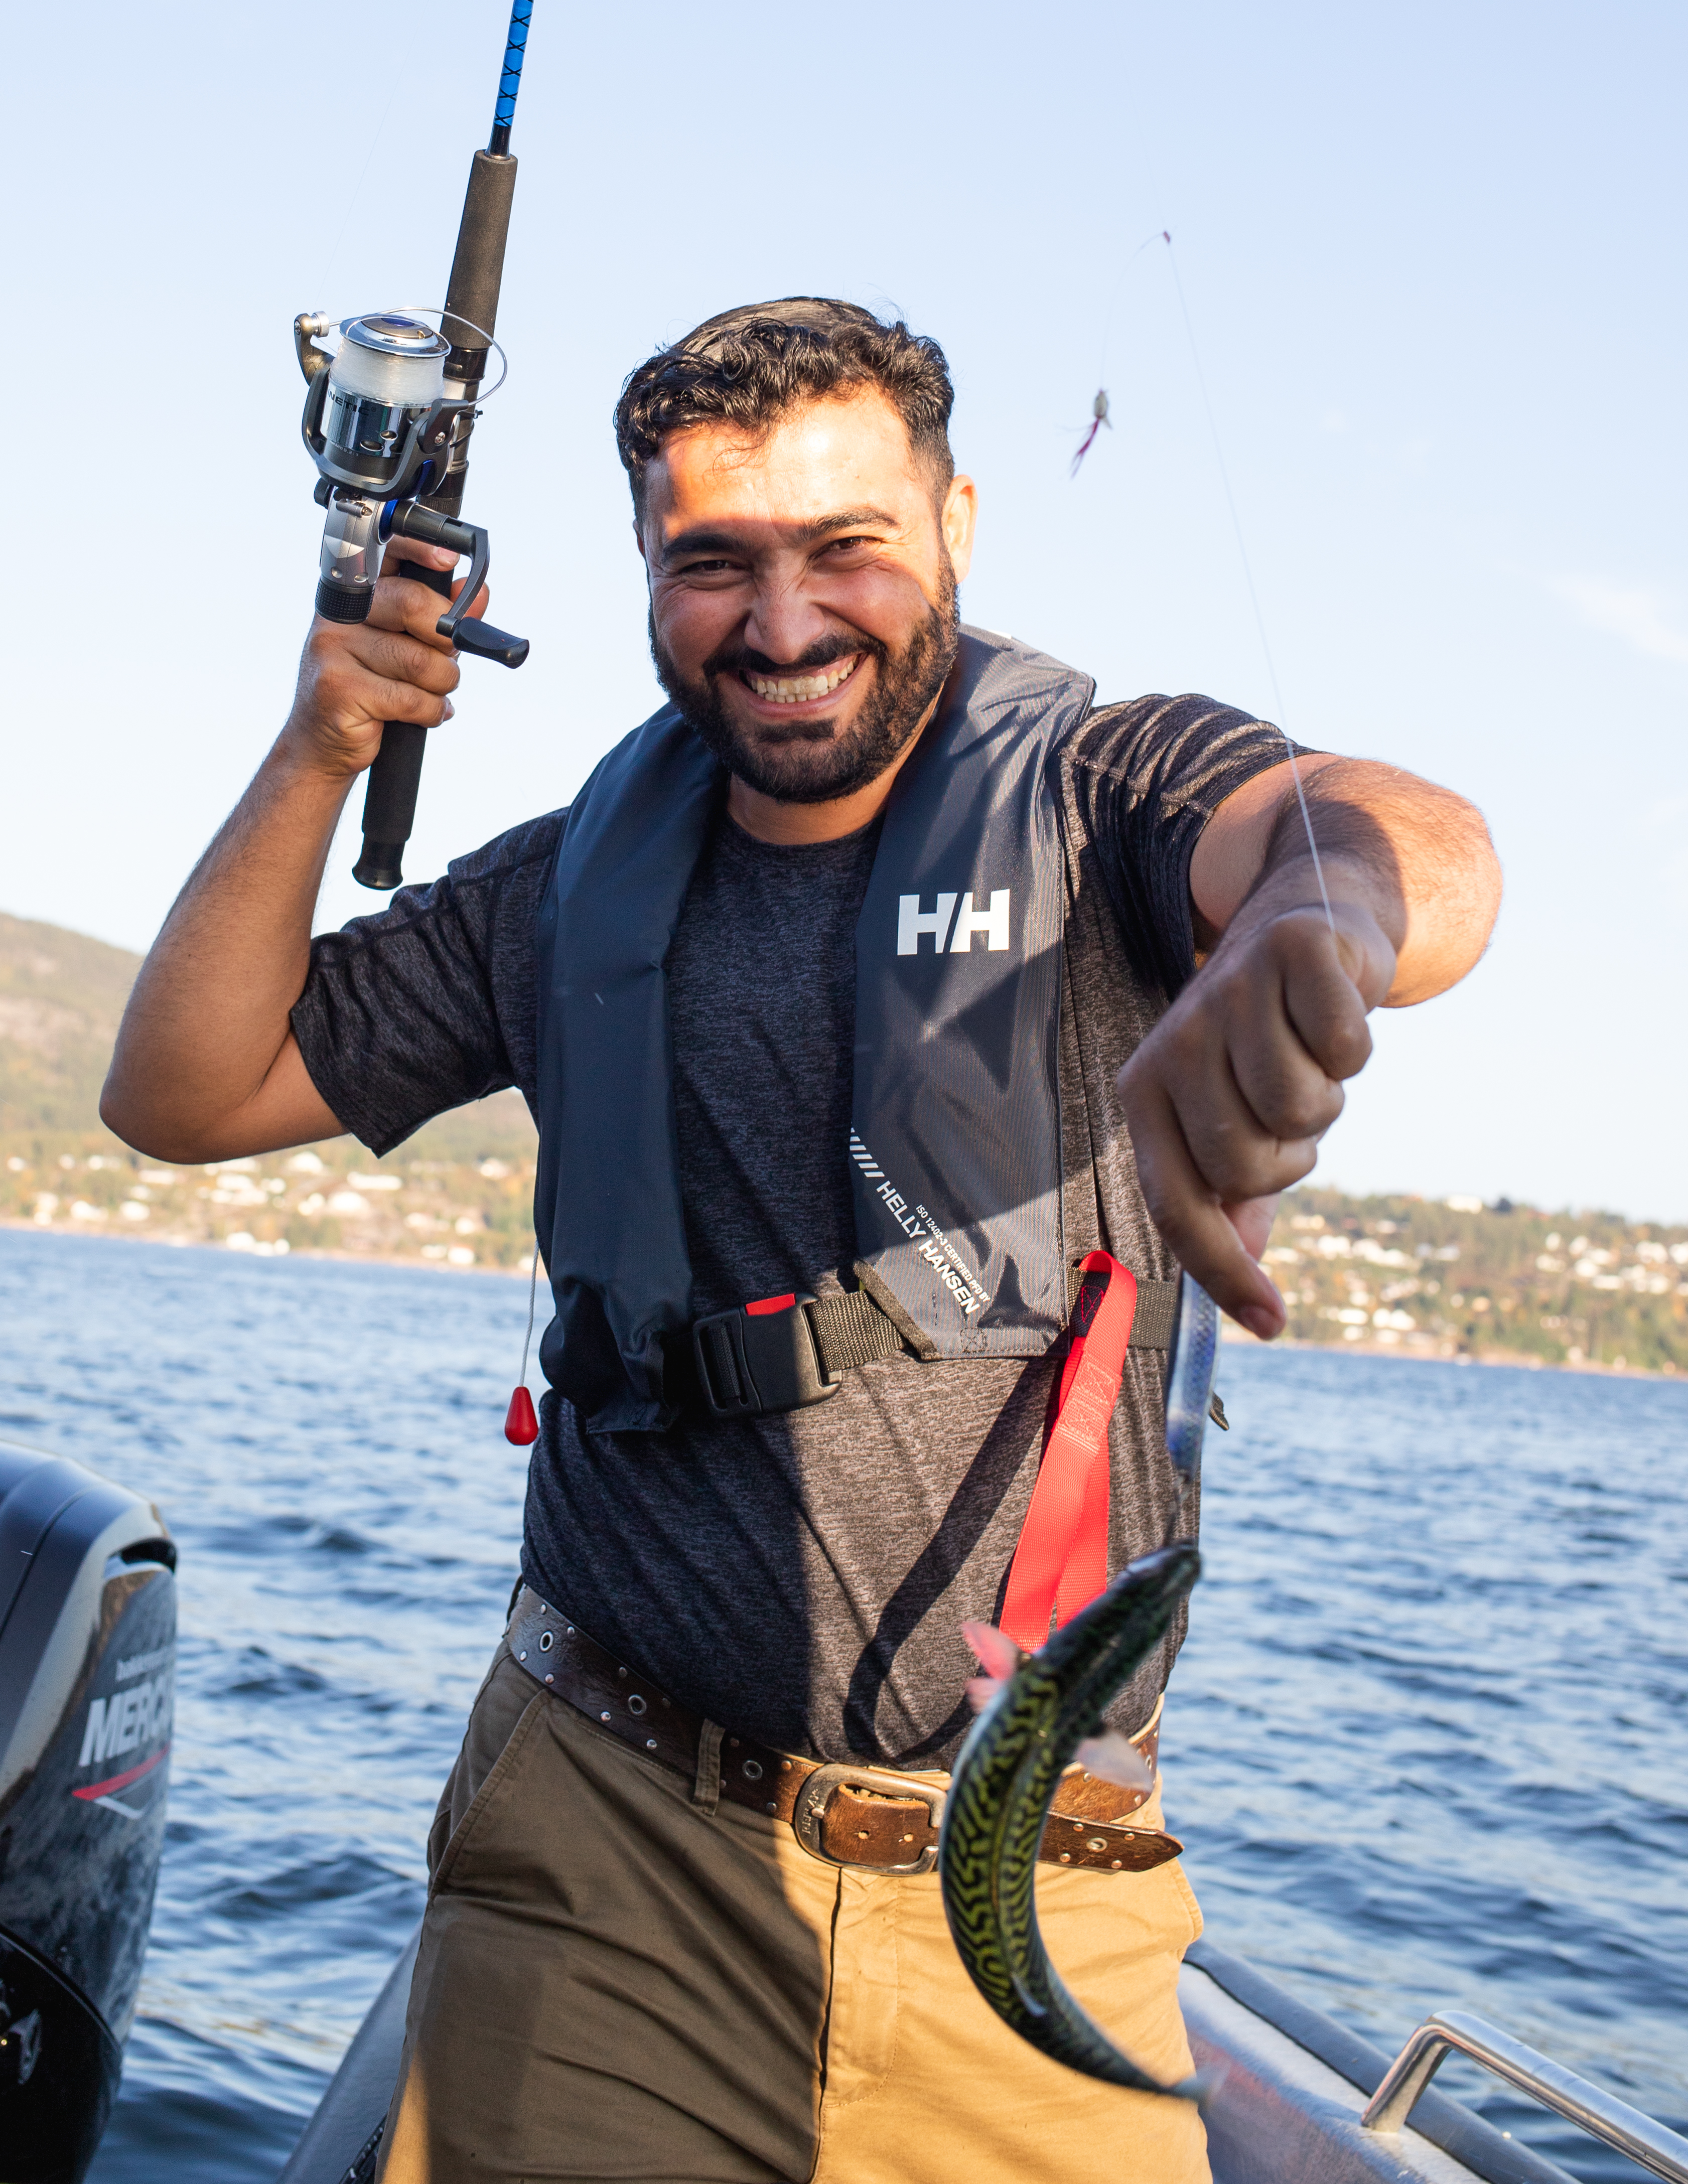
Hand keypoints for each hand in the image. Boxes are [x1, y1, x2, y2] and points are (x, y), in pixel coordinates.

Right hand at [281, 538, 490, 780]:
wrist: (322, 743)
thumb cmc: (369, 690)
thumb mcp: (408, 646)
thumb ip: (440, 617)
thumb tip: (477, 592)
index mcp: (354, 595)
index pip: (385, 551)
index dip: (420, 547)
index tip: (450, 558)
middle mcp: (339, 615)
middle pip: (414, 604)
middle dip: (447, 640)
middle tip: (446, 661)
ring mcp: (333, 649)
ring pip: (421, 660)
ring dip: (441, 685)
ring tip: (429, 694)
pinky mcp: (339, 688)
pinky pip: (412, 698)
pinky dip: (431, 712)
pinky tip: (422, 714)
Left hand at [1117, 898, 1395, 1337]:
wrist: (1304, 919)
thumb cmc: (1266, 1039)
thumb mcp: (1233, 1115)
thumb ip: (1232, 1203)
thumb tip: (1245, 1293)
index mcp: (1146, 1093)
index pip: (1177, 1206)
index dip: (1223, 1271)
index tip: (1271, 1324)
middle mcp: (1173, 1045)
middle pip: (1248, 1167)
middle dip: (1289, 1154)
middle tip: (1289, 1103)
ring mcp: (1227, 994)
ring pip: (1300, 1112)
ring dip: (1325, 1100)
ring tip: (1308, 1055)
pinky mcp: (1290, 954)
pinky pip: (1344, 1050)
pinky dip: (1355, 1046)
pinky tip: (1334, 1012)